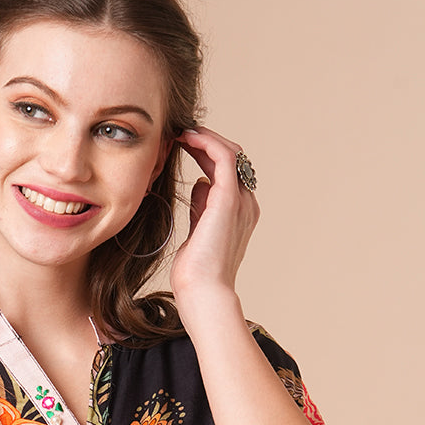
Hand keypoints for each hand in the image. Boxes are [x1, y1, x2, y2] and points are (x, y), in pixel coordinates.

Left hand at [169, 125, 259, 317]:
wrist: (202, 292)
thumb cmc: (195, 273)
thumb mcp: (197, 232)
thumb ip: (201, 207)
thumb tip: (200, 182)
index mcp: (238, 213)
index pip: (225, 173)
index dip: (205, 154)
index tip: (181, 145)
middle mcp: (245, 203)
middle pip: (230, 159)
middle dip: (205, 142)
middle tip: (179, 133)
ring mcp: (240, 200)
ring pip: (229, 153)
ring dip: (204, 138)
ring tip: (181, 132)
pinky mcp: (228, 199)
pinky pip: (223, 157)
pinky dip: (205, 142)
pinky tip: (186, 138)